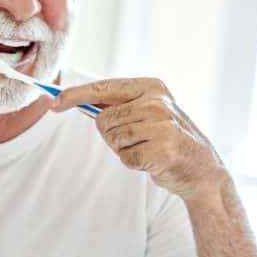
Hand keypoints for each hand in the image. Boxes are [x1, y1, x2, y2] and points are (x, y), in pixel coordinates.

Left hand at [53, 77, 228, 199]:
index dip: (75, 96)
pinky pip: (126, 157)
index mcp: (151, 87)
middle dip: (112, 135)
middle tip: (137, 140)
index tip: (53, 103)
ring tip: (147, 148)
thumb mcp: (147, 113)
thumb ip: (117, 106)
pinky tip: (152, 160)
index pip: (102, 88)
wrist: (203, 169)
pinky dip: (133, 163)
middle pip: (103, 119)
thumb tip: (74, 100)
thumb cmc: (166, 139)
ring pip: (113, 138)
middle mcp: (157, 102)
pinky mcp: (163, 149)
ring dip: (124, 149)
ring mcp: (161, 124)